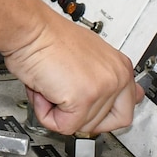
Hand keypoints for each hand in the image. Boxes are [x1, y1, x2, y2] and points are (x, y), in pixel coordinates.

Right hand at [3, 13, 141, 135]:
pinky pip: (62, 126)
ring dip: (57, 110)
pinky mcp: (83, 98)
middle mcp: (117, 77)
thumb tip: (124, 97)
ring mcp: (102, 88)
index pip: (127, 109)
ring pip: (80, 125)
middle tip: (64, 94)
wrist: (29, 31)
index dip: (102, 116)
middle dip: (77, 115)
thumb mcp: (87, 56)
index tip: (89, 109)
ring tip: (51, 81)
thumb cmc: (48, 39)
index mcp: (121, 67)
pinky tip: (45, 89)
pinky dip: (46, 113)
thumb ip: (104, 77)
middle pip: (103, 123)